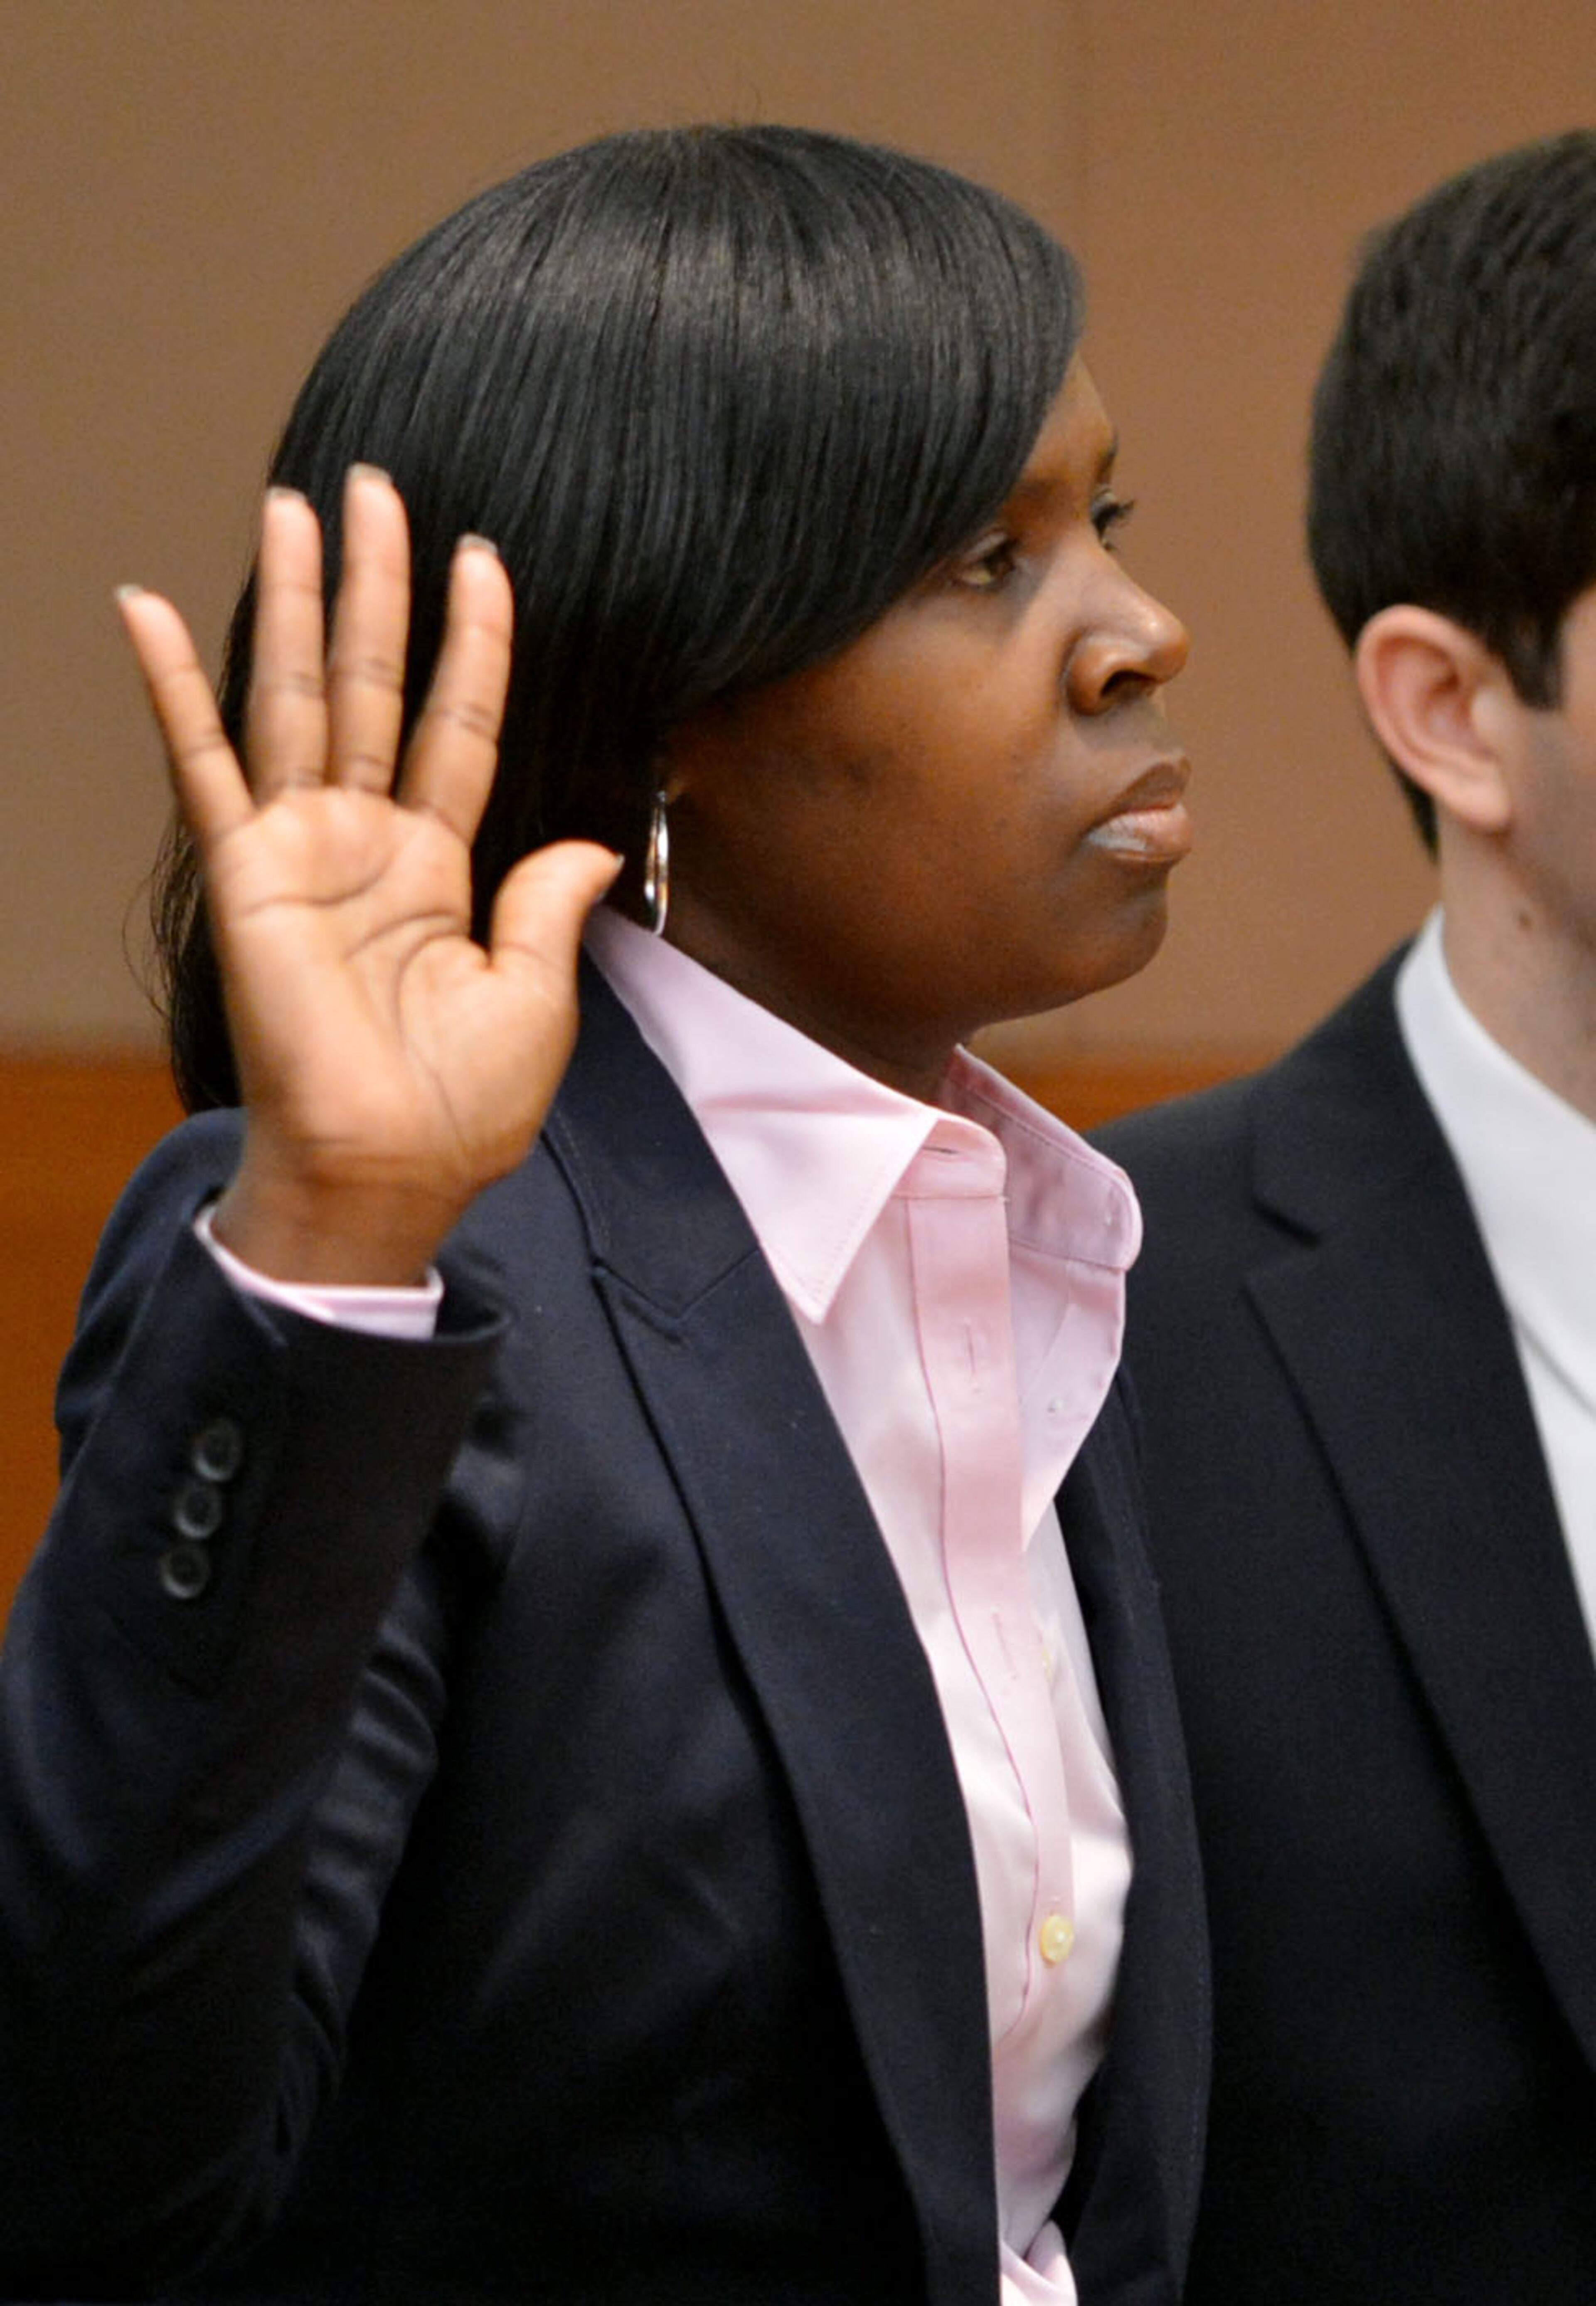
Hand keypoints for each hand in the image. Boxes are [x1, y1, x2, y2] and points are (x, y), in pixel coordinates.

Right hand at [119, 467, 618, 1283]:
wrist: (392, 1169)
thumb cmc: (462, 1105)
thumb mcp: (536, 996)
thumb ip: (551, 903)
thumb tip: (595, 842)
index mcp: (441, 870)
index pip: (459, 725)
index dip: (474, 644)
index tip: (484, 559)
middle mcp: (367, 844)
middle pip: (373, 683)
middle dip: (376, 586)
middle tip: (376, 487)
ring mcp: (302, 850)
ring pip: (296, 696)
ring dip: (291, 601)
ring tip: (294, 505)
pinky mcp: (246, 873)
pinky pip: (203, 764)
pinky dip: (170, 687)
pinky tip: (143, 609)